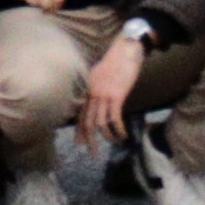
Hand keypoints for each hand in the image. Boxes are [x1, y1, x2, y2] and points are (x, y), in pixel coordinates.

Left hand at [76, 36, 145, 151]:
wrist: (126, 50)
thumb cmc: (115, 63)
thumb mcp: (100, 77)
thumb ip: (96, 90)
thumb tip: (98, 104)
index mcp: (87, 89)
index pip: (79, 113)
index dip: (79, 130)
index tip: (79, 142)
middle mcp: (91, 93)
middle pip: (86, 121)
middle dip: (88, 139)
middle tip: (92, 153)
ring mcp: (102, 94)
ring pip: (99, 122)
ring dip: (106, 136)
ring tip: (114, 142)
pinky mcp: (116, 95)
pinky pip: (114, 118)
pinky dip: (118, 129)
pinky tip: (123, 135)